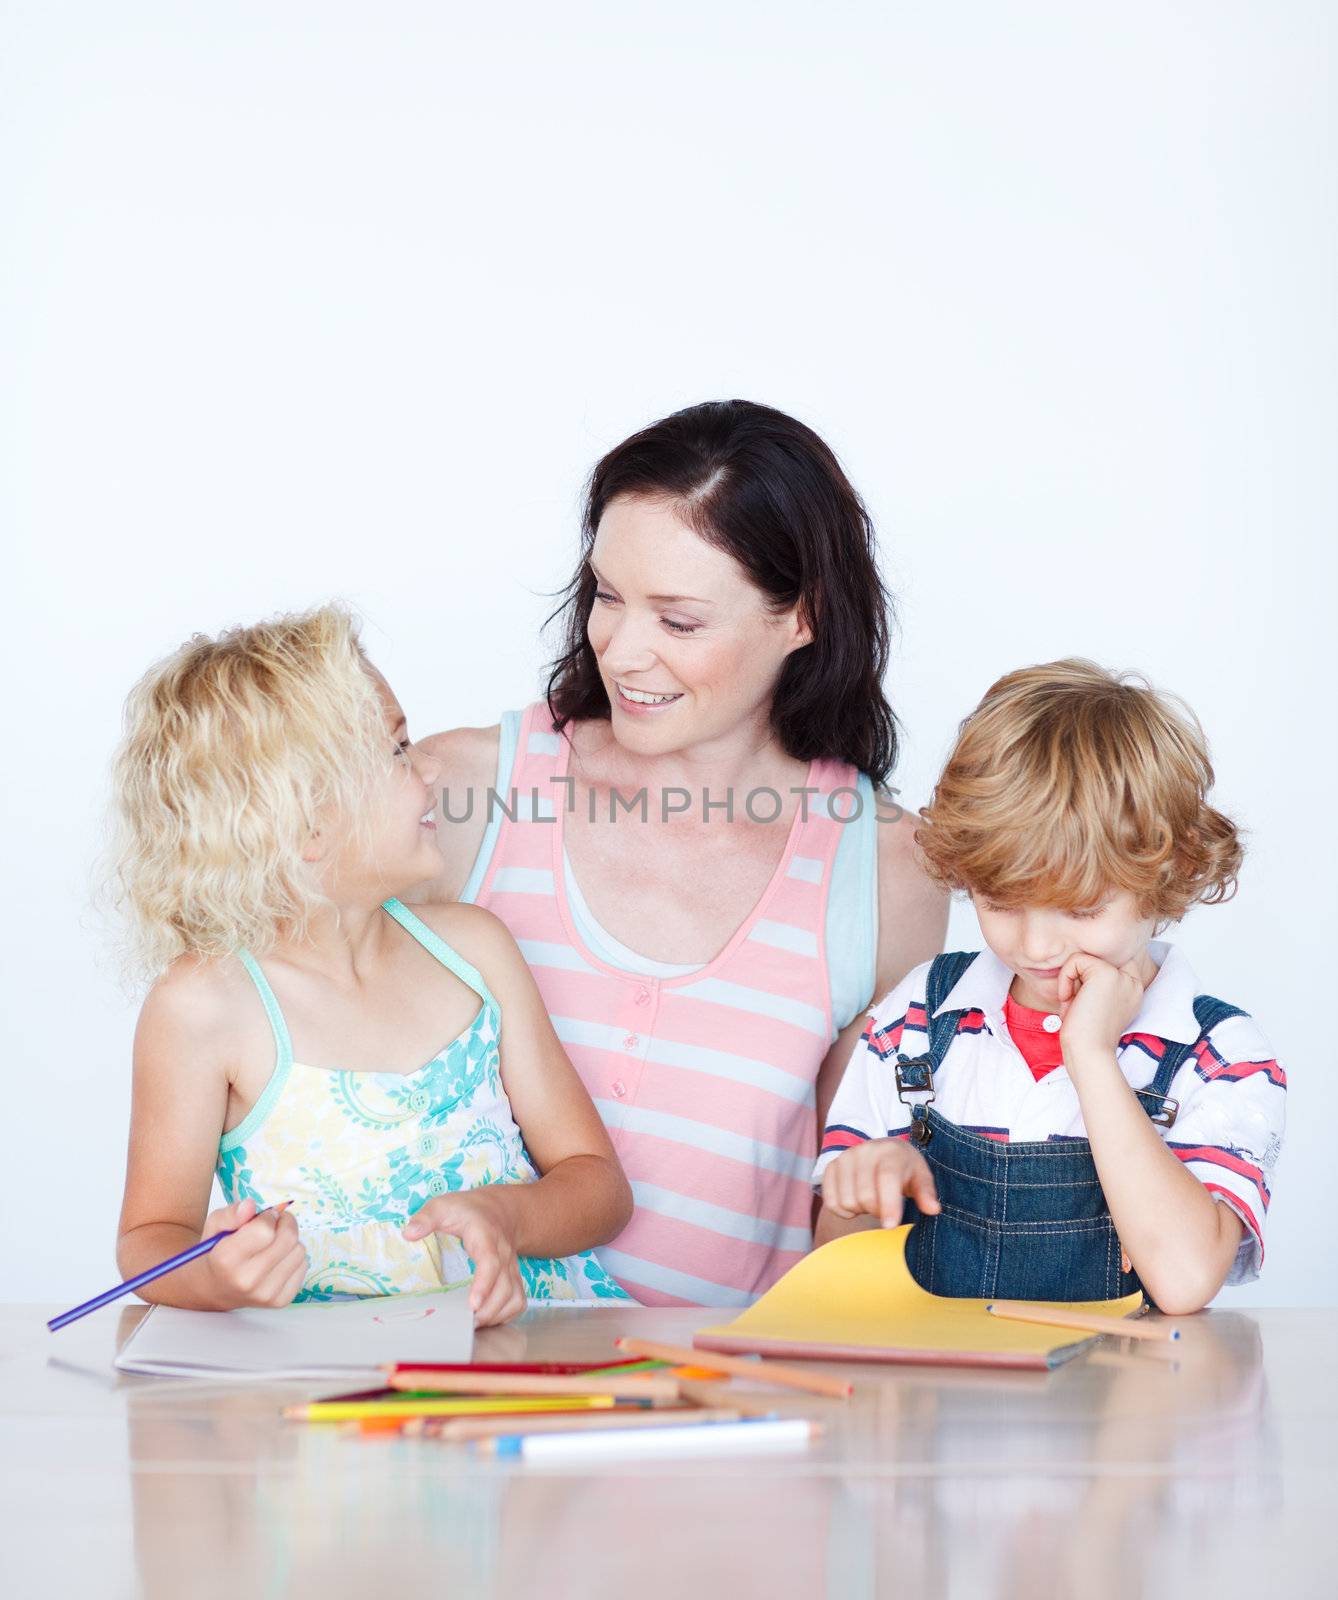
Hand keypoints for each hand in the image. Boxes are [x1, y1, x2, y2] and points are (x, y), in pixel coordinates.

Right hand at [202, 1197, 307, 1308]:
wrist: (214, 1289)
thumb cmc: (217, 1252)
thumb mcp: (215, 1226)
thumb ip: (231, 1213)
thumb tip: (251, 1205)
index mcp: (227, 1259)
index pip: (265, 1229)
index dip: (268, 1216)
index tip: (263, 1217)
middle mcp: (246, 1280)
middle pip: (287, 1239)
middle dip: (285, 1223)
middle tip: (275, 1223)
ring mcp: (265, 1294)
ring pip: (299, 1251)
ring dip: (290, 1241)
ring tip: (274, 1243)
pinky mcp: (280, 1301)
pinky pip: (304, 1266)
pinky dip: (294, 1258)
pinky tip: (278, 1259)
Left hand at [402, 1191, 526, 1326]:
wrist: (499, 1210)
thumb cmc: (467, 1210)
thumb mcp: (443, 1206)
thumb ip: (426, 1217)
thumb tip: (409, 1233)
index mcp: (486, 1237)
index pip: (490, 1262)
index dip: (484, 1284)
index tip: (473, 1305)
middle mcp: (504, 1255)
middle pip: (505, 1287)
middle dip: (487, 1310)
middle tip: (464, 1324)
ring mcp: (512, 1268)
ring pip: (515, 1297)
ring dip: (496, 1316)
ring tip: (472, 1324)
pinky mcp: (514, 1278)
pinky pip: (518, 1301)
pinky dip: (505, 1315)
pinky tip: (485, 1319)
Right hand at [820, 1138, 939, 1226]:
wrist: (882, 1149)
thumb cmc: (904, 1168)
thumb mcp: (920, 1176)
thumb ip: (926, 1193)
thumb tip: (933, 1209)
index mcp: (891, 1152)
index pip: (887, 1178)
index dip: (888, 1204)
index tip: (890, 1226)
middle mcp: (865, 1151)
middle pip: (865, 1196)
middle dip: (877, 1211)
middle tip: (886, 1208)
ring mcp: (845, 1158)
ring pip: (847, 1201)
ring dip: (861, 1210)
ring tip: (871, 1201)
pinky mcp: (831, 1167)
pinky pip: (831, 1201)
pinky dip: (843, 1210)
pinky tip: (855, 1202)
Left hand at [1056, 952, 1148, 1063]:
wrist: (1089, 1052)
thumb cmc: (1085, 1034)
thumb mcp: (1095, 1004)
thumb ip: (1095, 983)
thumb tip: (1078, 961)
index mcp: (1133, 990)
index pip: (1110, 964)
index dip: (1089, 976)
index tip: (1084, 1000)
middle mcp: (1132, 981)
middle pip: (1093, 961)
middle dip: (1079, 980)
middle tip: (1078, 1005)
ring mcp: (1121, 976)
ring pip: (1084, 959)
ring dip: (1071, 981)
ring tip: (1075, 1004)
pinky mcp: (1106, 973)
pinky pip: (1076, 960)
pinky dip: (1065, 978)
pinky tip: (1069, 999)